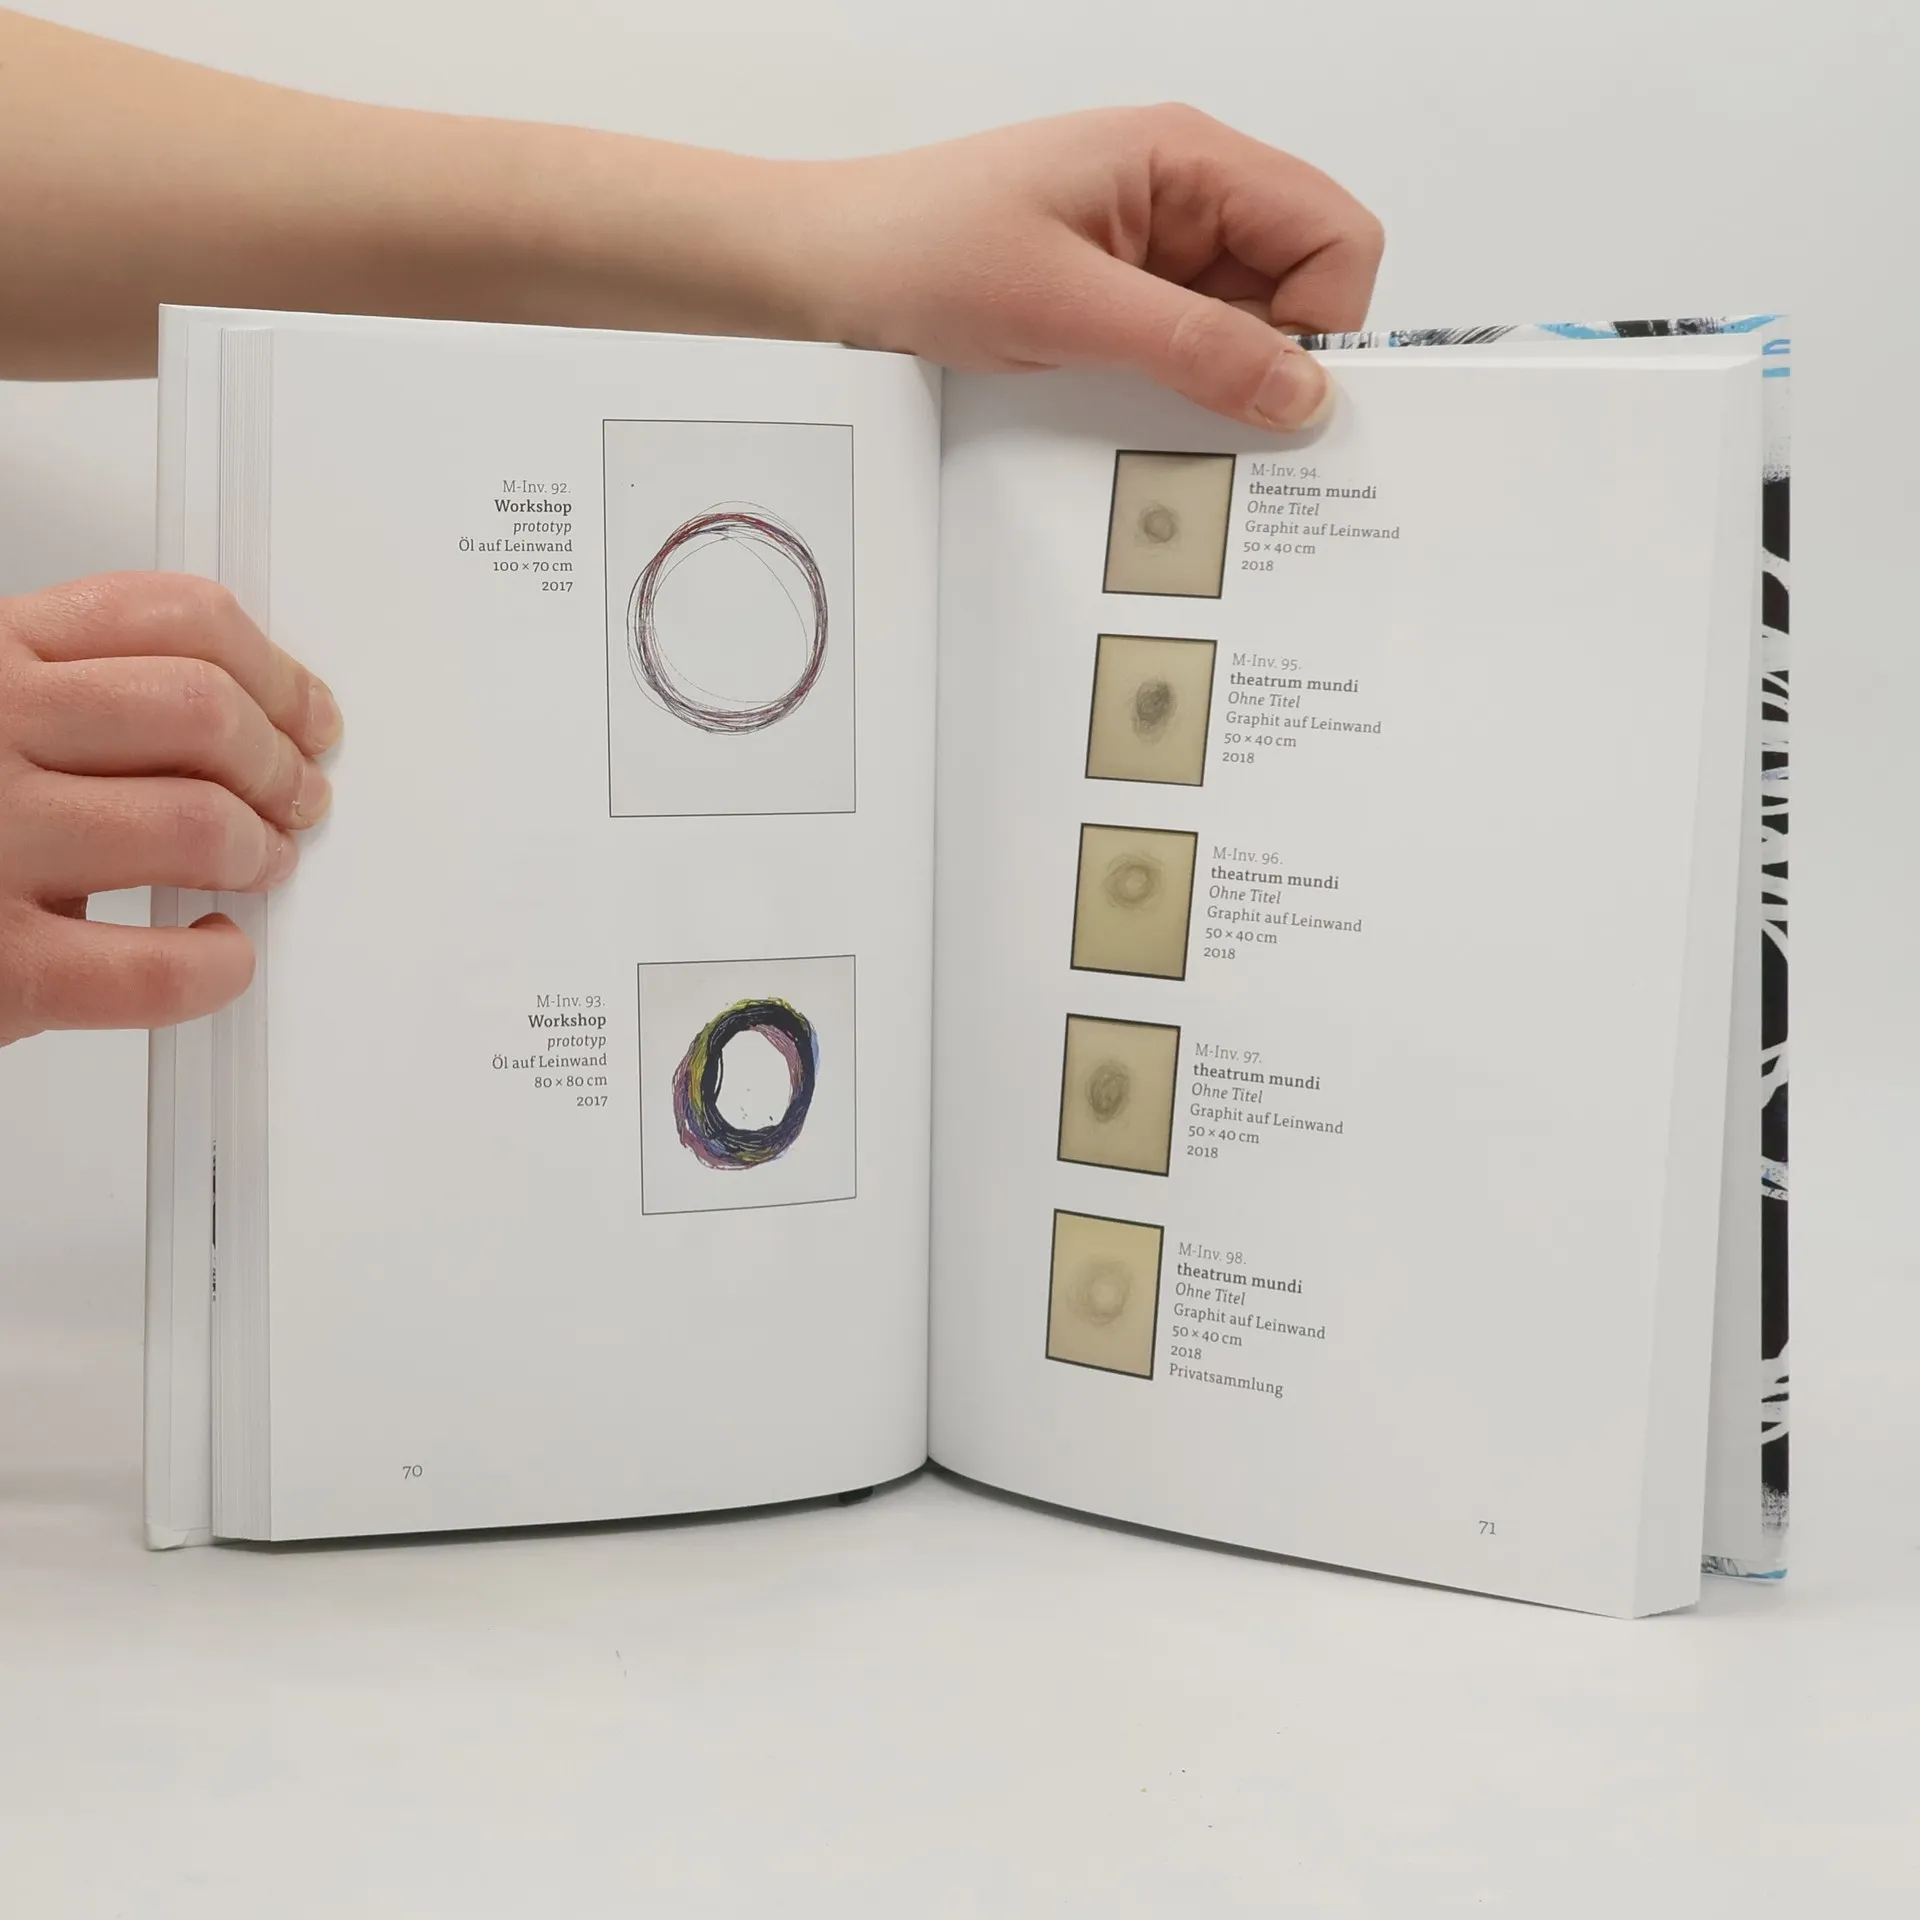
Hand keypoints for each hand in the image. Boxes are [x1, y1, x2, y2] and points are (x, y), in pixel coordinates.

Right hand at [0, 573, 339, 1045]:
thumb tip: (237, 720)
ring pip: (196, 824)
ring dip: (258, 852)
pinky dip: (215, 967)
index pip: (171, 618)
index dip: (273, 672)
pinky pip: (156, 969)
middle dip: (278, 763)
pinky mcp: (1, 969)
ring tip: (257, 865)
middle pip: (201, 712)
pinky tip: (210, 952)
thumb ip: (67, 696)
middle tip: (298, 799)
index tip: (308, 714)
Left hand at [807, 105, 1383, 430]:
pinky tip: (1136, 395)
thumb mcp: (1067, 307)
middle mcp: (1188, 191)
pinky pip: (1196, 338)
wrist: (835, 262)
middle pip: (1304, 278)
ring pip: (1253, 318)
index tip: (1281, 391)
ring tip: (1153, 396)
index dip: (1327, 320)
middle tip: (1216, 406)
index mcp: (1188, 158)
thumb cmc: (926, 248)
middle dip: (1280, 353)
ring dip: (1226, 371)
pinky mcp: (1129, 286)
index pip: (1334, 233)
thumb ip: (1193, 347)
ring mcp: (1160, 240)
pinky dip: (1186, 378)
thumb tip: (1300, 390)